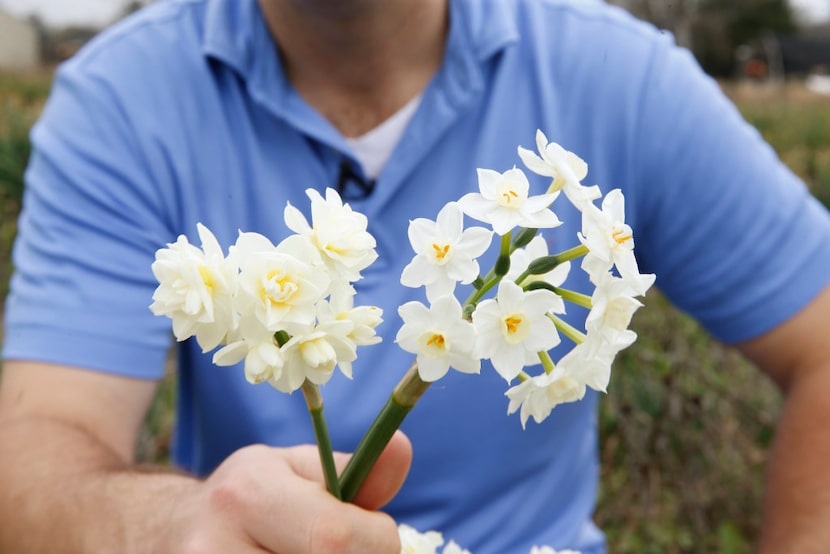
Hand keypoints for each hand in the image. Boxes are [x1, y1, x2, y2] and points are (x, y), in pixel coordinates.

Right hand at [162, 431, 411, 552]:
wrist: (170, 536)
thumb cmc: (248, 498)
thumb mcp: (294, 468)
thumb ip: (354, 470)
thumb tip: (401, 451)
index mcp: (245, 496)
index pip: (336, 539)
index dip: (376, 544)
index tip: (375, 536)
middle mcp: (214, 551)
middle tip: (346, 549)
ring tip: (308, 552)